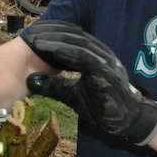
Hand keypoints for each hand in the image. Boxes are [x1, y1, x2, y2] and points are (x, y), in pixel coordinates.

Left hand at [24, 20, 156, 144]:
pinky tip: (54, 52)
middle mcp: (102, 55)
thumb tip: (30, 80)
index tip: (32, 36)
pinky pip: (86, 58)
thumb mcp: (72, 95)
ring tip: (37, 42)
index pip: (72, 40)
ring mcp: (106, 62)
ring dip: (57, 42)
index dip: (52, 36)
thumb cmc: (102, 107)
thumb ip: (54, 86)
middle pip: (74, 37)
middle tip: (30, 35)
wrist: (125, 121)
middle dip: (51, 35)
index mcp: (94, 57)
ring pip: (79, 45)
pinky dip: (69, 53)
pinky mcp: (106, 72)